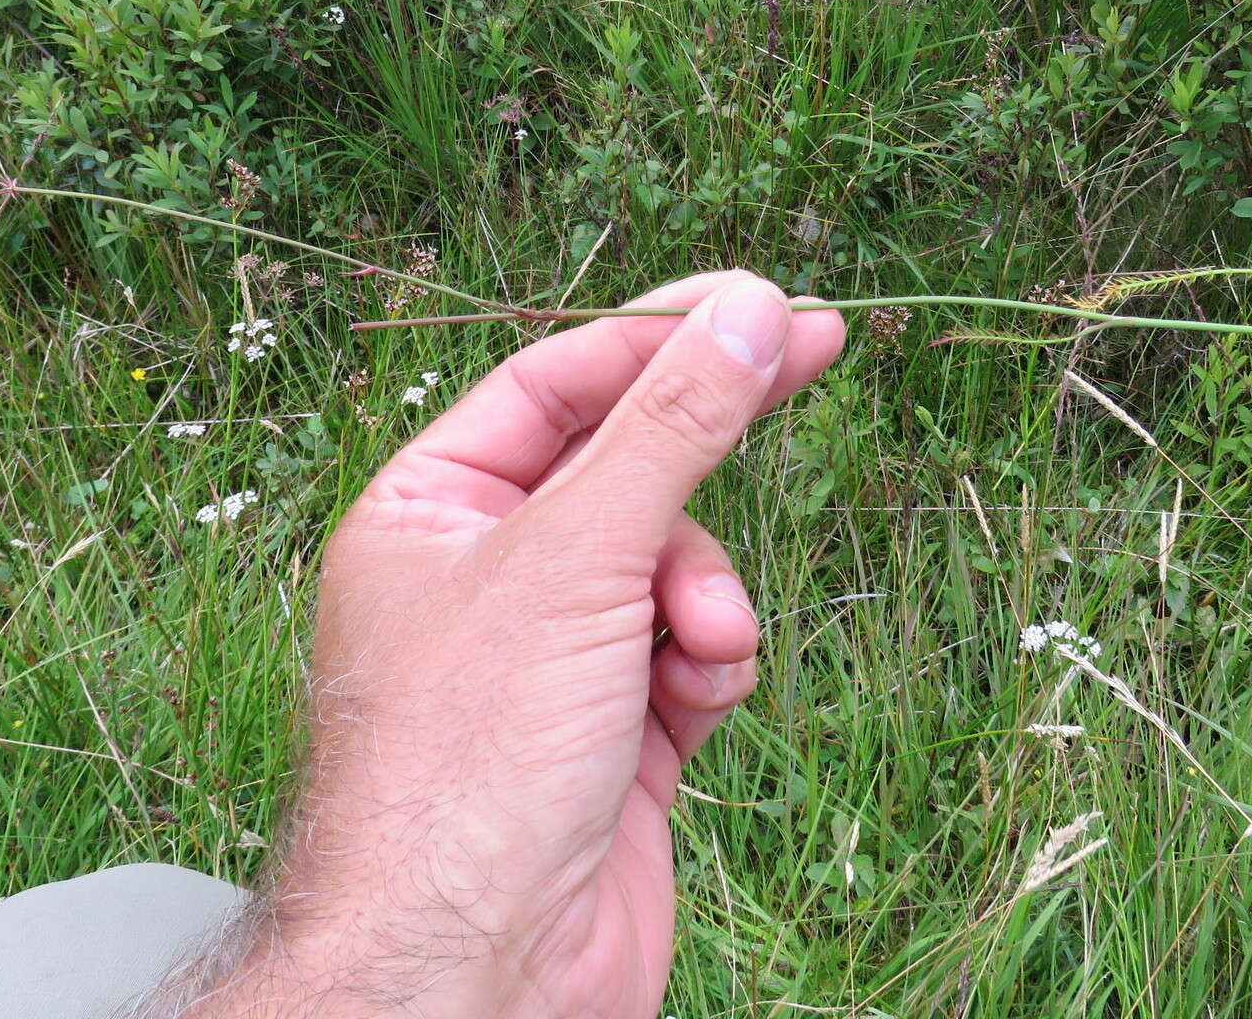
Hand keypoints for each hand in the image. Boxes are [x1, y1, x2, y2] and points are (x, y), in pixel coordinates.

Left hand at [186, 272, 843, 1017]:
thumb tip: (753, 311)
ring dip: (705, 592)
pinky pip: (692, 649)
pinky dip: (711, 662)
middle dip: (703, 450)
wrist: (472, 974)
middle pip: (626, 463)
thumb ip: (672, 428)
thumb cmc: (470, 761)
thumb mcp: (577, 559)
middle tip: (821, 348)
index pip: (556, 381)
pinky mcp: (615, 730)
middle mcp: (484, 573)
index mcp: (430, 510)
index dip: (661, 334)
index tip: (767, 300)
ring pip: (674, 561)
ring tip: (696, 647)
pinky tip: (696, 701)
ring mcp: (553, 654)